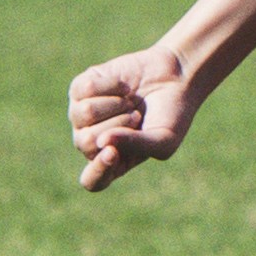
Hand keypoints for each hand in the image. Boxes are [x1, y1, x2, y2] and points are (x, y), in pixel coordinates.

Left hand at [68, 45, 199, 190]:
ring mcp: (82, 116)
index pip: (92, 180)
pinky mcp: (81, 89)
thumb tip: (102, 141)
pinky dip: (113, 85)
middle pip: (87, 143)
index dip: (98, 169)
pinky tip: (124, 86)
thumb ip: (136, 145)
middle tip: (136, 116)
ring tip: (131, 101)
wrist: (174, 74)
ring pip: (85, 113)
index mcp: (114, 162)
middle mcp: (94, 141)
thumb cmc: (171, 113)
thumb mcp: (163, 139)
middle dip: (119, 125)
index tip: (113, 154)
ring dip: (117, 104)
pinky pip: (86, 89)